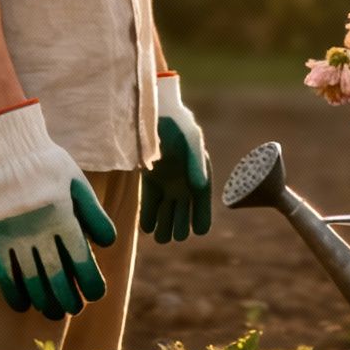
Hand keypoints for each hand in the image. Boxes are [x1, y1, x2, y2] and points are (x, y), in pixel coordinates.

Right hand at [0, 100, 117, 319]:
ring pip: (31, 278)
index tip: (96, 295)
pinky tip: (22, 305)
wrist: (11, 150)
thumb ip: (94, 214)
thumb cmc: (50, 167)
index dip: (90, 282)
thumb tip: (108, 245)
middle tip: (75, 309)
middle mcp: (39, 228)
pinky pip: (4, 271)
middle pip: (56, 275)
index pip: (80, 259)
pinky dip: (13, 291)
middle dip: (68, 298)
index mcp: (63, 216)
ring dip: (44, 300)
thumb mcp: (78, 184)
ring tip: (54, 312)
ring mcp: (15, 233)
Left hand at [140, 72, 211, 242]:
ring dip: (165, 225)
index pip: (202, 199)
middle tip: (175, 236)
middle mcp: (184, 180)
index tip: (200, 231)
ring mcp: (166, 181)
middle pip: (184, 210)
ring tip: (161, 238)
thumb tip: (199, 186)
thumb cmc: (176, 124)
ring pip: (167, 210)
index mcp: (198, 171)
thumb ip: (195, 163)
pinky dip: (149, 215)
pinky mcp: (149, 180)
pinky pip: (150, 203)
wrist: (153, 111)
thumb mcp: (189, 140)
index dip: (202, 215)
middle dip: (180, 225)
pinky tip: (147, 227)